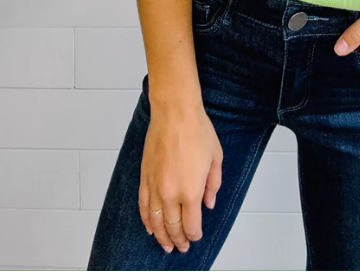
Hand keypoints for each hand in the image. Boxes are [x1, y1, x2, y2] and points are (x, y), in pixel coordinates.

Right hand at [139, 103, 222, 254]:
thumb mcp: (216, 158)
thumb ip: (213, 185)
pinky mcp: (144, 178)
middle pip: (172, 227)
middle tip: (181, 247)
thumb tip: (209, 203)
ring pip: (155, 222)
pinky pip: (144, 207)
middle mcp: (171, 193)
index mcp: (191, 190)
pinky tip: (150, 227)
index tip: (196, 237)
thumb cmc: (197, 131)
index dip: (194, 235)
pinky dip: (146, 220)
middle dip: (178, 240)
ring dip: (161, 236)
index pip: (191, 225)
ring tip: (166, 245)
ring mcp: (155, 187)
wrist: (175, 113)